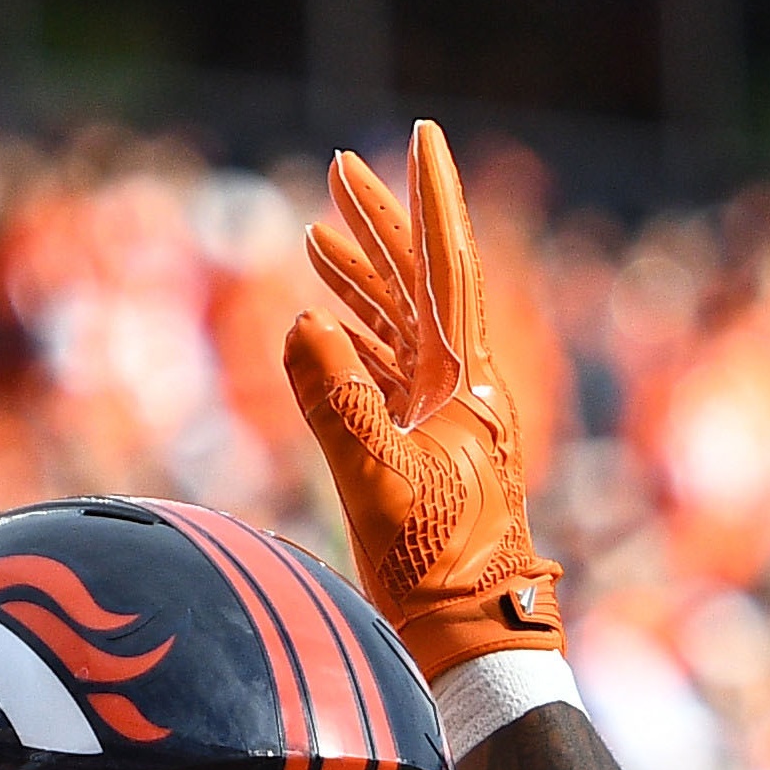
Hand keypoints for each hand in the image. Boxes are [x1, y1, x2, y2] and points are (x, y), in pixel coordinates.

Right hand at [281, 119, 562, 680]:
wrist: (470, 634)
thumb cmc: (435, 567)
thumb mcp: (376, 482)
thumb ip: (336, 404)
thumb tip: (298, 324)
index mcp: (465, 381)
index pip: (446, 267)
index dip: (429, 199)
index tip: (420, 135)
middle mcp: (461, 385)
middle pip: (420, 282)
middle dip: (380, 224)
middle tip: (340, 168)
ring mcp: (443, 414)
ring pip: (401, 322)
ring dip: (362, 276)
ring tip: (320, 233)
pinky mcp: (422, 445)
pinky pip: (387, 368)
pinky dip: (355, 335)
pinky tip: (324, 320)